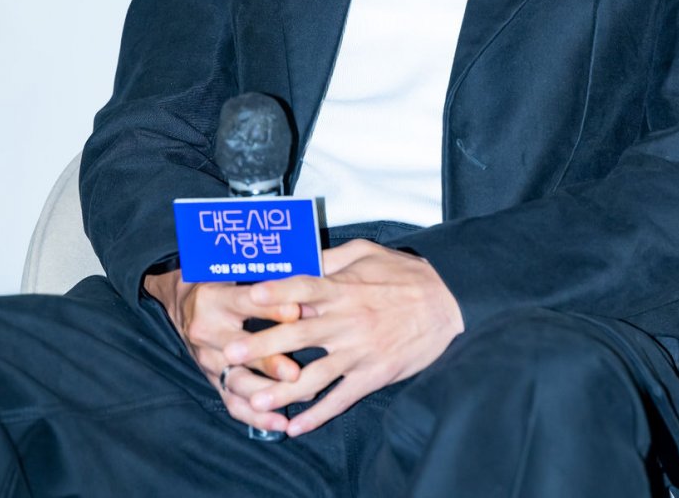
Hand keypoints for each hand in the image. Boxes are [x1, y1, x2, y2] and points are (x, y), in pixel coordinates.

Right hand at [142, 268, 301, 432]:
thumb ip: (262, 279)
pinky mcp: (211, 379)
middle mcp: (206, 331)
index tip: (296, 312)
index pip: (244, 303)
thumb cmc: (216, 281)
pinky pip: (232, 402)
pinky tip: (279, 423)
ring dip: (267, 393)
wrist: (180, 303)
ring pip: (237, 381)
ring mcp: (207, 360)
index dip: (271, 307)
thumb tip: (303, 284)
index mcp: (213, 299)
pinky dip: (256, 416)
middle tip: (295, 372)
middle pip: (240, 350)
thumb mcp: (231, 272)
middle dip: (269, 362)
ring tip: (296, 396)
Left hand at [221, 238, 464, 435]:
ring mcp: (360, 351)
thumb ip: (333, 258)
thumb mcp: (369, 252)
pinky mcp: (373, 375)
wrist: (448, 304)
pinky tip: (296, 427)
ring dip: (282, 390)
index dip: (276, 291)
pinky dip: (318, 414)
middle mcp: (347, 320)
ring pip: (314, 374)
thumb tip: (301, 260)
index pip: (304, 287)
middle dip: (262, 344)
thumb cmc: (406, 275)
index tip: (249, 297)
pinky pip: (342, 398)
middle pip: (298, 333)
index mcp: (344, 288)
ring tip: (254, 401)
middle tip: (230, 353)